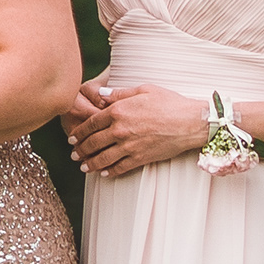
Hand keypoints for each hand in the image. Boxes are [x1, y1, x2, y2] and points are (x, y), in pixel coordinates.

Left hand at [66, 82, 214, 179]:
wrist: (191, 122)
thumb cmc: (170, 102)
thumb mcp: (143, 90)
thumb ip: (119, 93)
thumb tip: (100, 95)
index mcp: (118, 111)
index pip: (90, 124)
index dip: (79, 132)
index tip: (72, 137)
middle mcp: (120, 130)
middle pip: (93, 143)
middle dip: (80, 149)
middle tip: (74, 154)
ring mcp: (129, 146)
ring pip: (103, 158)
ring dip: (90, 163)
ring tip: (83, 167)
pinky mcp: (140, 158)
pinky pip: (120, 167)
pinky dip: (109, 172)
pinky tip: (103, 173)